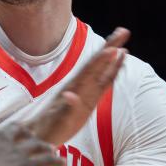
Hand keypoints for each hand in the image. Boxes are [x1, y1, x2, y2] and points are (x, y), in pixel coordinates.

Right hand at [0, 119, 64, 165]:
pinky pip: (46, 160)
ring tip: (50, 148)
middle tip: (28, 136)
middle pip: (17, 128)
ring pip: (35, 142)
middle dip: (24, 132)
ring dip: (43, 145)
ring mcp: (14, 150)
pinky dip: (55, 161)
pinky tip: (61, 164)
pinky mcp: (26, 165)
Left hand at [28, 27, 128, 145]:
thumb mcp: (59, 120)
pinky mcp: (88, 100)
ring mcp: (85, 92)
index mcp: (74, 88)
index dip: (102, 59)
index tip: (114, 47)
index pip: (91, 69)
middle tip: (124, 30)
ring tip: (124, 45)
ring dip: (113, 58)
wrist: (41, 134)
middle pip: (98, 63)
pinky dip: (111, 73)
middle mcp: (80, 86)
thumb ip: (67, 108)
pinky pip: (103, 83)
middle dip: (110, 47)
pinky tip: (117, 63)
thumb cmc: (49, 128)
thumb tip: (71, 95)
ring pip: (102, 71)